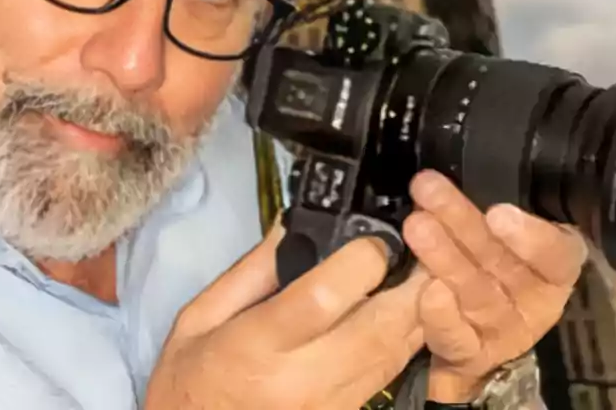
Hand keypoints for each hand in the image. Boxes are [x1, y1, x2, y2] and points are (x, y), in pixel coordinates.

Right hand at [145, 223, 430, 409]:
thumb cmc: (189, 382)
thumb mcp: (199, 319)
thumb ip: (250, 271)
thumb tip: (294, 224)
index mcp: (255, 346)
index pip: (323, 298)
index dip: (361, 262)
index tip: (372, 239)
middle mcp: (300, 380)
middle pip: (378, 328)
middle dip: (411, 284)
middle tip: (426, 245)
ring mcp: (329, 407)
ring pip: (394, 354)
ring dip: (419, 311)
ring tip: (427, 271)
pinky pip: (388, 375)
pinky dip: (404, 342)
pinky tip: (404, 315)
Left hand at [402, 171, 587, 402]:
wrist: (466, 325)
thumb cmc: (485, 252)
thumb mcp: (494, 224)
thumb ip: (488, 201)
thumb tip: (456, 161)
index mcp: (552, 264)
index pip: (558, 253)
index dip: (532, 237)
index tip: (498, 212)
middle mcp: (535, 297)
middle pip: (503, 261)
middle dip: (463, 223)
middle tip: (428, 191)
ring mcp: (505, 329)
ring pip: (477, 293)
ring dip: (444, 257)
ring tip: (416, 225)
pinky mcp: (475, 354)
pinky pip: (458, 338)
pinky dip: (441, 316)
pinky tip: (426, 291)